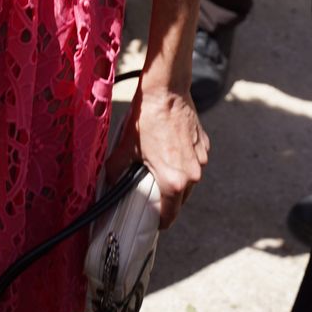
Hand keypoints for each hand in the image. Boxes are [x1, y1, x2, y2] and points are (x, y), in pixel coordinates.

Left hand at [106, 82, 208, 228]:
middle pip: (180, 200)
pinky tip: (169, 150)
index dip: (157, 221)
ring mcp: (201, 161)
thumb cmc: (145, 118)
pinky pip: (194, 164)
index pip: (169, 216)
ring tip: (159, 167)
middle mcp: (192, 175)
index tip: (149, 219)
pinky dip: (184, 163)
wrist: (166, 90)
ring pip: (189, 182)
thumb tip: (107, 183)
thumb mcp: (125, 147)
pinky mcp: (204, 146)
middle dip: (165, 198)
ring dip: (176, 180)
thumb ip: (115, 170)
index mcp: (174, 181)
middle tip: (149, 190)